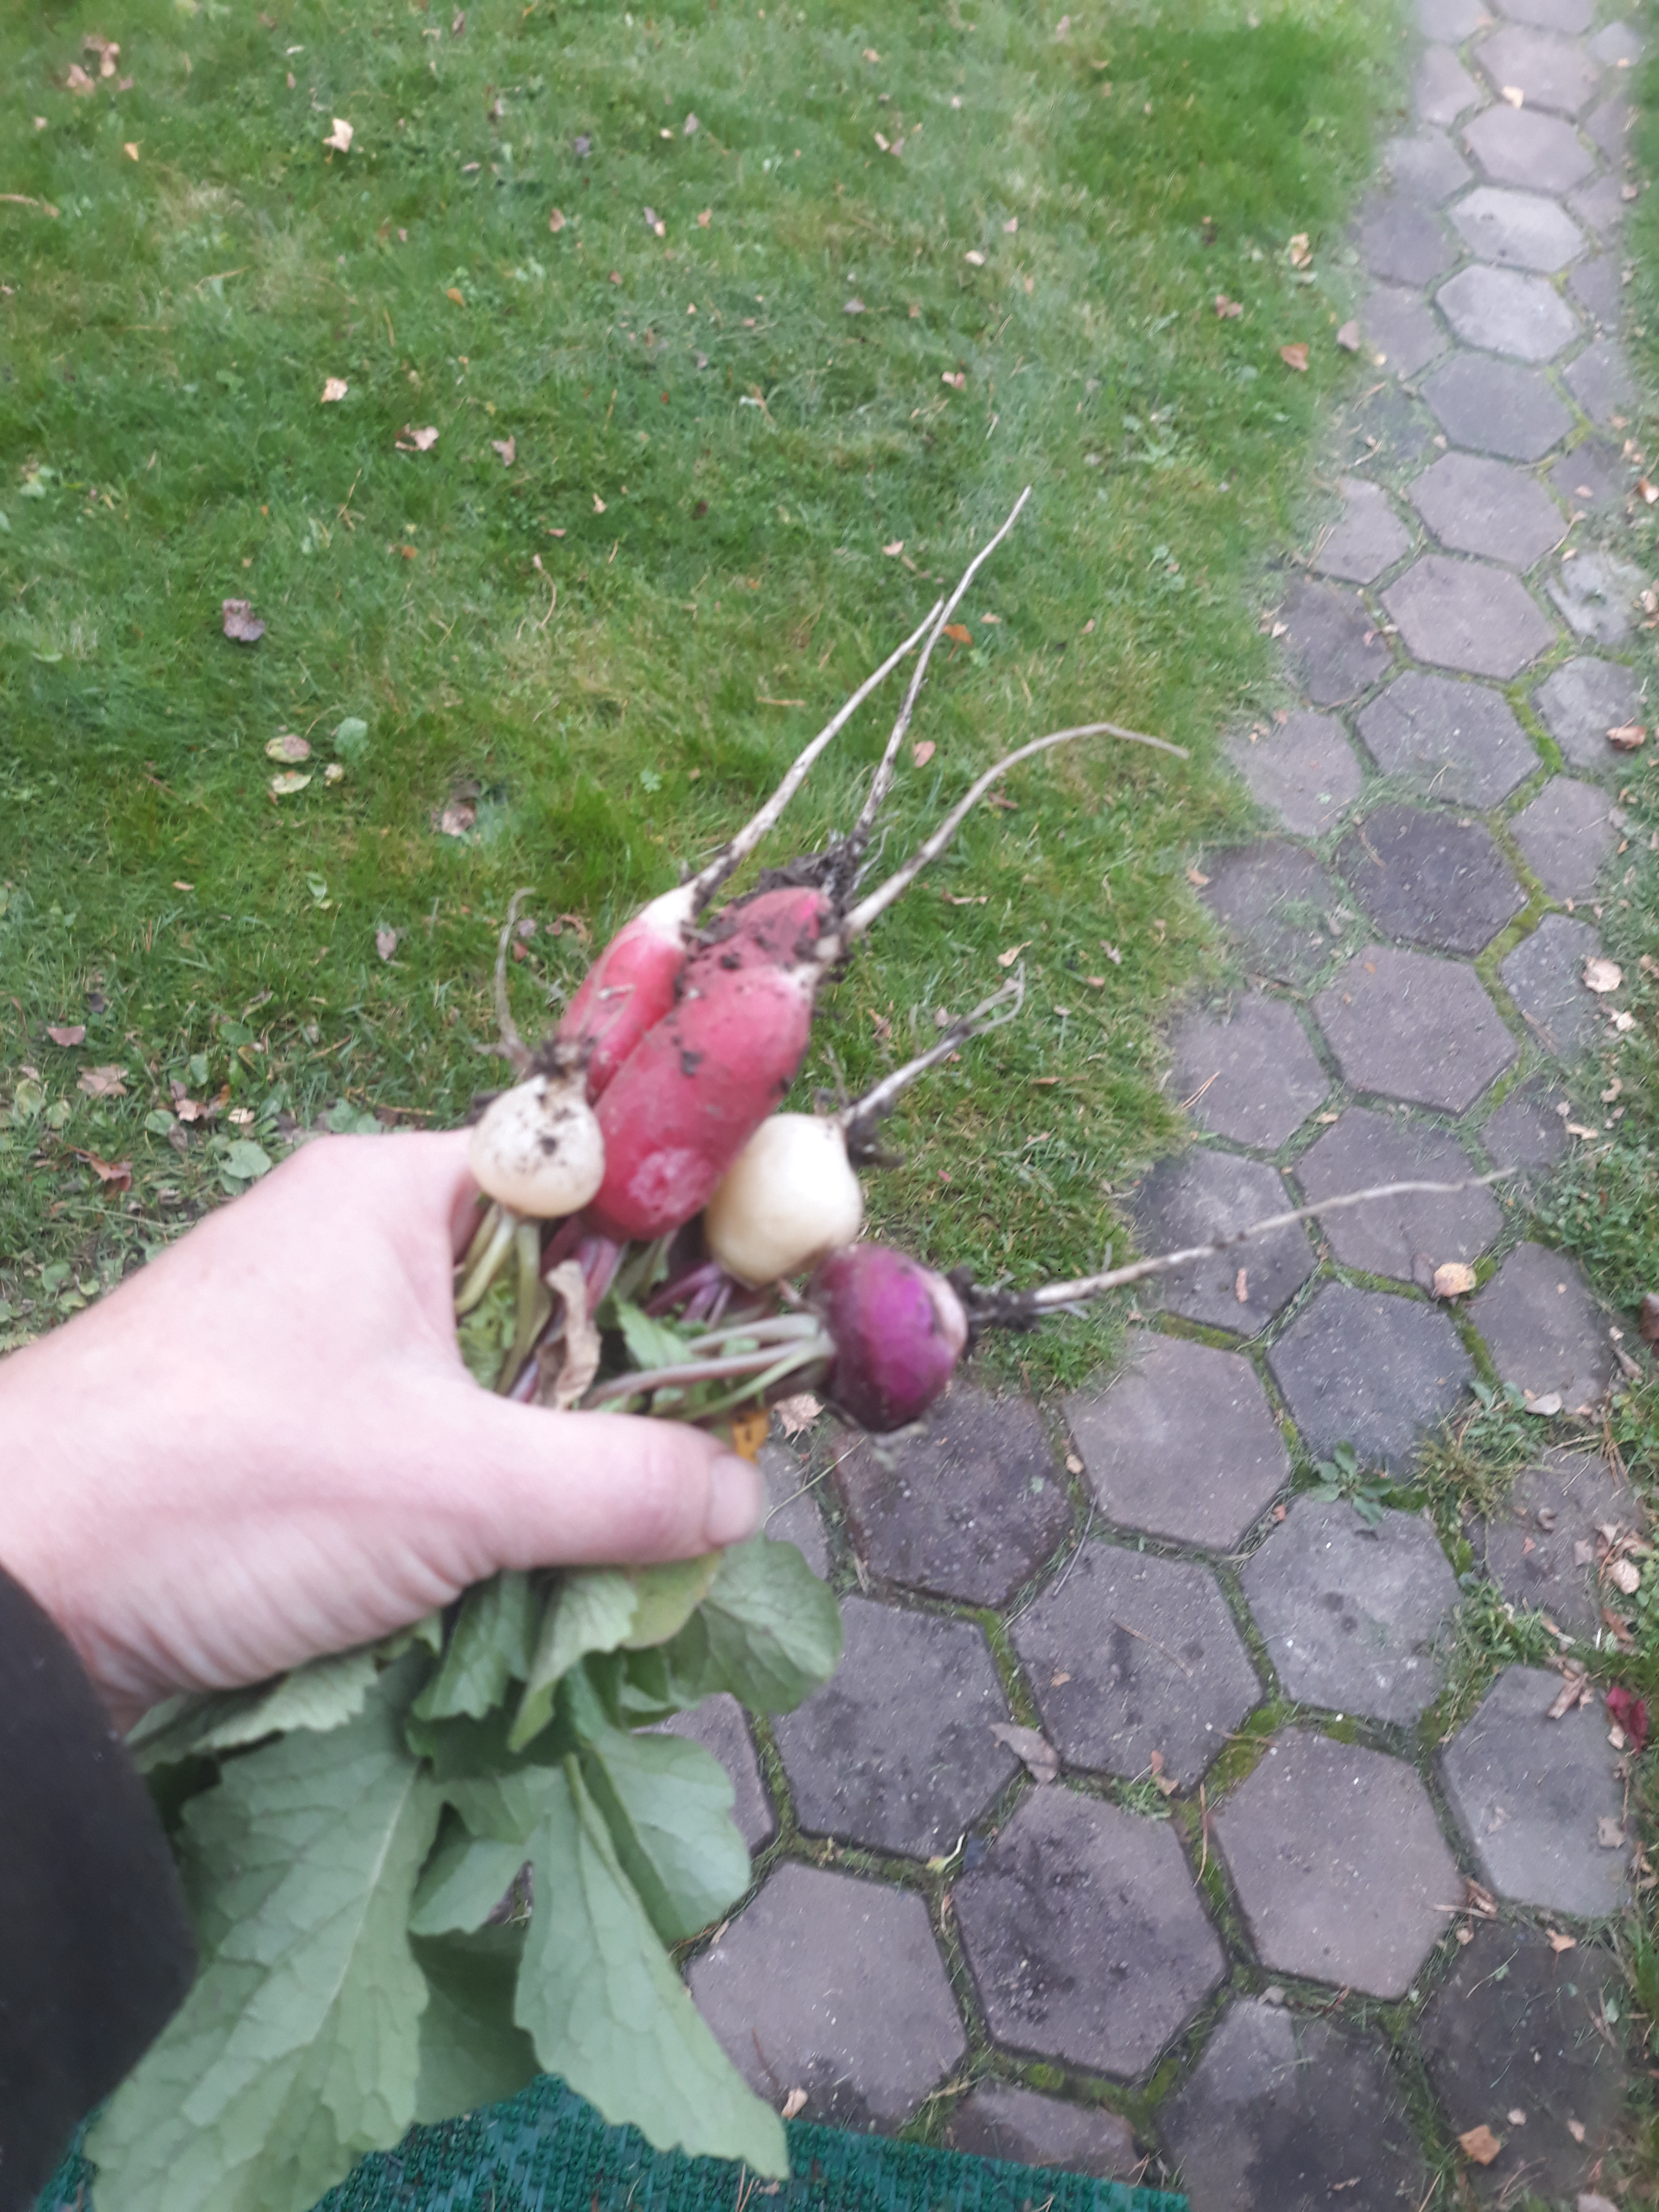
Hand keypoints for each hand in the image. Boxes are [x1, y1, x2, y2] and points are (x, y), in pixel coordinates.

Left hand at [0, 1130, 763, 1724]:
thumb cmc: (221, 1489)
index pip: (588, 1176)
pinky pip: (435, 1450)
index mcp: (395, 1195)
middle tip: (717, 1456)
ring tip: (642, 1535)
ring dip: (563, 1462)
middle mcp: (359, 1249)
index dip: (691, 1237)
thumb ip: (619, 1486)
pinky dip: (490, 1506)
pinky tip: (541, 1573)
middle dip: (632, 1382)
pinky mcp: (291, 1437)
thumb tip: (739, 1497)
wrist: (2, 1598)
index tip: (772, 1311)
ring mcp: (320, 1346)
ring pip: (498, 1384)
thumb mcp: (455, 1487)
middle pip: (552, 1291)